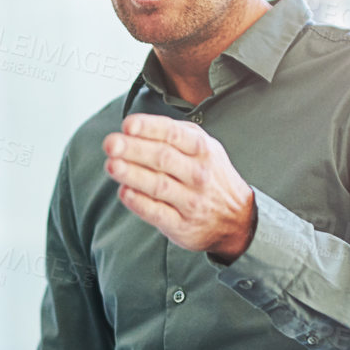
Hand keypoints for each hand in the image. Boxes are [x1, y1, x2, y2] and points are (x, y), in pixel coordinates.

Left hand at [102, 114, 256, 262]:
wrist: (238, 219)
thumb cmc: (211, 176)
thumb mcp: (206, 147)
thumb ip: (175, 134)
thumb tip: (136, 126)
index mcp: (203, 149)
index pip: (173, 134)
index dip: (149, 128)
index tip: (127, 124)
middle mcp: (198, 174)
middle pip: (163, 158)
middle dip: (134, 150)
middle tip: (111, 143)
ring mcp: (191, 201)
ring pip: (158, 185)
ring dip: (133, 174)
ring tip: (111, 165)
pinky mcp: (181, 225)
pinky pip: (157, 212)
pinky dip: (139, 202)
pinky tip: (124, 192)